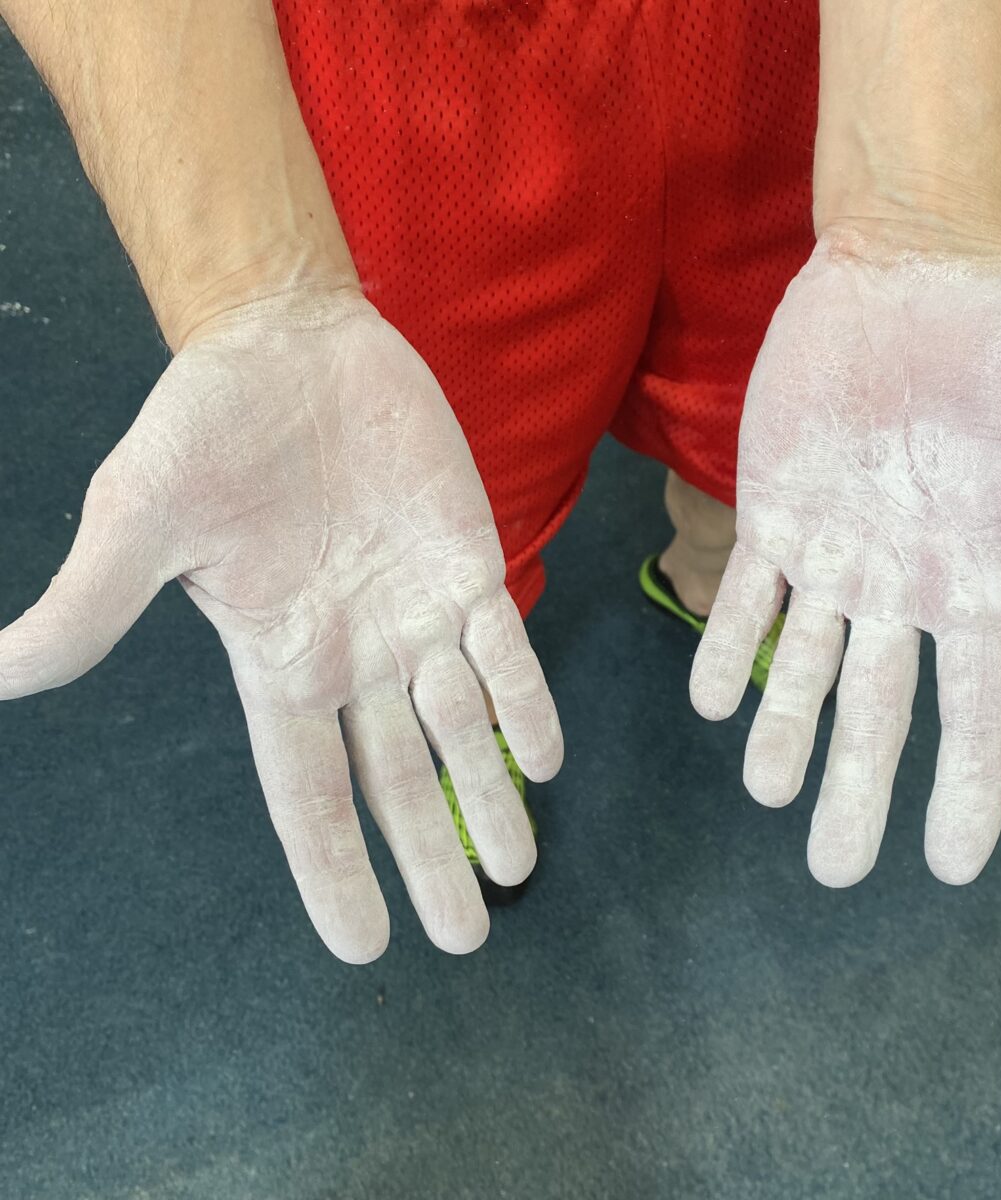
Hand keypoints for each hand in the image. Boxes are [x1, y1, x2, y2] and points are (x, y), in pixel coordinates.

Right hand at [0, 290, 562, 960]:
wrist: (289, 346)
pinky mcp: (467, 564)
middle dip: (433, 856)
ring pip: (463, 729)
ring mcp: (417, 616)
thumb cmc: (207, 428)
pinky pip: (506, 650)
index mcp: (280, 665)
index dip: (335, 871)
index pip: (308, 795)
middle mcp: (355, 658)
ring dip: (492, 797)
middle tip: (468, 937)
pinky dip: (527, 702)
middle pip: (399, 782)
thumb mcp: (138, 521)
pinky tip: (547, 757)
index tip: (368, 946)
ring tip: (520, 869)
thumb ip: (90, 606)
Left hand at [691, 235, 1000, 887]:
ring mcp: (832, 554)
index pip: (978, 709)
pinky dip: (724, 645)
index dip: (968, 788)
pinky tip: (711, 699)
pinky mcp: (773, 513)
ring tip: (770, 791)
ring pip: (801, 665)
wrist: (911, 271)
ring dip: (784, 728)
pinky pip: (745, 596)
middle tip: (833, 870)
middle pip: (878, 711)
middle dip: (857, 787)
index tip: (951, 868)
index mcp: (975, 581)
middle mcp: (899, 586)